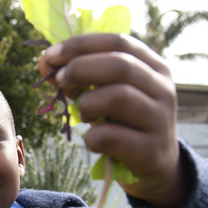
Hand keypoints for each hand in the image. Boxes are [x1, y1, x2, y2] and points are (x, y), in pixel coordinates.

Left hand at [39, 33, 186, 207]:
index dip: (80, 45)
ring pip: (118, 97)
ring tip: (84, 115)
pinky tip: (93, 140)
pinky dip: (91, 137)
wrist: (156, 166)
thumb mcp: (111, 93)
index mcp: (154, 67)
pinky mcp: (150, 151)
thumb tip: (45, 62)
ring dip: (87, 104)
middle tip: (59, 82)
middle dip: (79, 69)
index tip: (50, 55)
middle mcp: (163, 89)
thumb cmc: (126, 122)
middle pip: (119, 65)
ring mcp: (160, 120)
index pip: (117, 41)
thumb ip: (84, 75)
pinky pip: (110, 137)